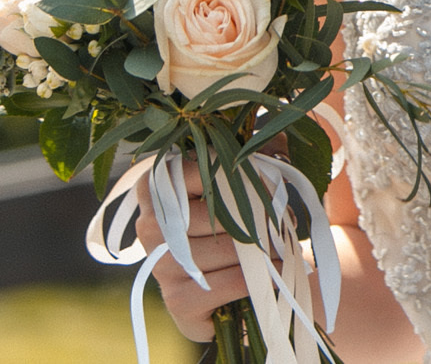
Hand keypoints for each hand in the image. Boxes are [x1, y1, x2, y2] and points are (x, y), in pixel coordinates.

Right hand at [135, 161, 263, 342]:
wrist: (243, 285)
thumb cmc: (241, 222)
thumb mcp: (250, 179)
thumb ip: (259, 150)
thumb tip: (275, 128)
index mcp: (157, 188)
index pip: (193, 170)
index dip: (237, 177)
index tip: (267, 183)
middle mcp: (148, 226)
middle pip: (211, 213)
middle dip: (254, 217)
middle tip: (280, 221)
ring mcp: (159, 267)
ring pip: (219, 249)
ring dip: (260, 249)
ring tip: (281, 247)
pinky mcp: (177, 302)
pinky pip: (221, 285)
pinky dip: (252, 279)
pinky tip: (270, 274)